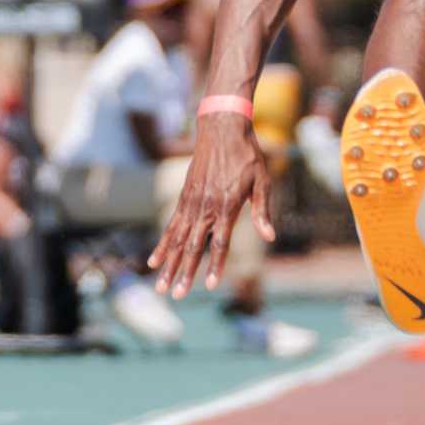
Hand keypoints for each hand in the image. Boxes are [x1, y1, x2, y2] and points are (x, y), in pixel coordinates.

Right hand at [148, 108, 274, 297]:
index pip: (220, 243)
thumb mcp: (263, 180)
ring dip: (169, 264)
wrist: (222, 128)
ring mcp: (192, 203)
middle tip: (176, 296)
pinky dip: (162, 244)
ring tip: (160, 286)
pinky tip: (154, 259)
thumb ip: (263, 210)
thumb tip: (270, 236)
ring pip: (177, 239)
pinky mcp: (184, 197)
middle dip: (184, 273)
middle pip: (192, 246)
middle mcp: (206, 207)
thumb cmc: (247, 154)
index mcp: (227, 205)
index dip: (215, 266)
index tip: (211, 286)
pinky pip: (171, 225)